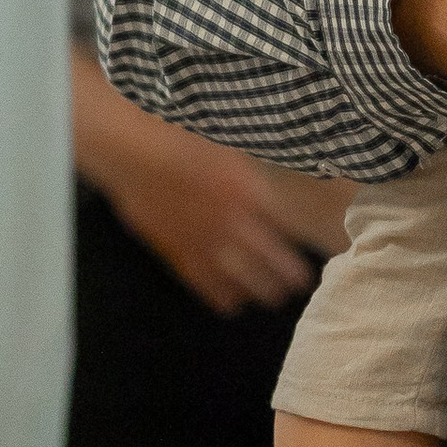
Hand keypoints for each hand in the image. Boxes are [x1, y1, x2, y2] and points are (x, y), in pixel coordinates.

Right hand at [101, 119, 319, 312]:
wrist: (134, 155)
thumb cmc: (180, 141)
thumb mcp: (227, 150)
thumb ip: (251, 174)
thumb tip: (273, 188)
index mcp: (247, 190)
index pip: (285, 225)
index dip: (300, 242)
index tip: (312, 252)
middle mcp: (232, 220)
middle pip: (268, 257)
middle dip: (287, 275)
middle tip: (299, 286)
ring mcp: (204, 240)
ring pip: (240, 275)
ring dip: (260, 290)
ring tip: (275, 299)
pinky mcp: (178, 252)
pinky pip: (203, 281)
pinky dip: (220, 295)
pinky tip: (232, 305)